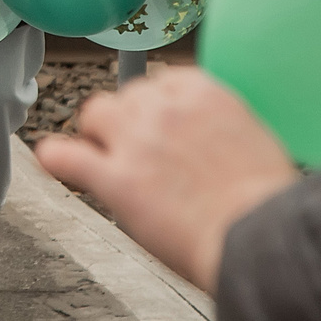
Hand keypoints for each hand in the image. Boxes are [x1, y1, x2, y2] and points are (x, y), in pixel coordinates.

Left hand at [33, 67, 298, 294]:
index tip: (162, 127)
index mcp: (203, 92)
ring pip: (95, 113)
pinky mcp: (117, 180)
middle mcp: (165, 107)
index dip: (159, 107)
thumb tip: (205, 133)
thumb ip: (219, 124)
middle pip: (128, 95)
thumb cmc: (266, 201)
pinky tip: (54, 161)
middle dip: (131, 121)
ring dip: (99, 134)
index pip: (162, 81)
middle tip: (142, 153)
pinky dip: (57, 157)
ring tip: (105, 157)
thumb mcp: (254, 138)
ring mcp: (137, 141)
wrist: (262, 239)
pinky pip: (67, 156)